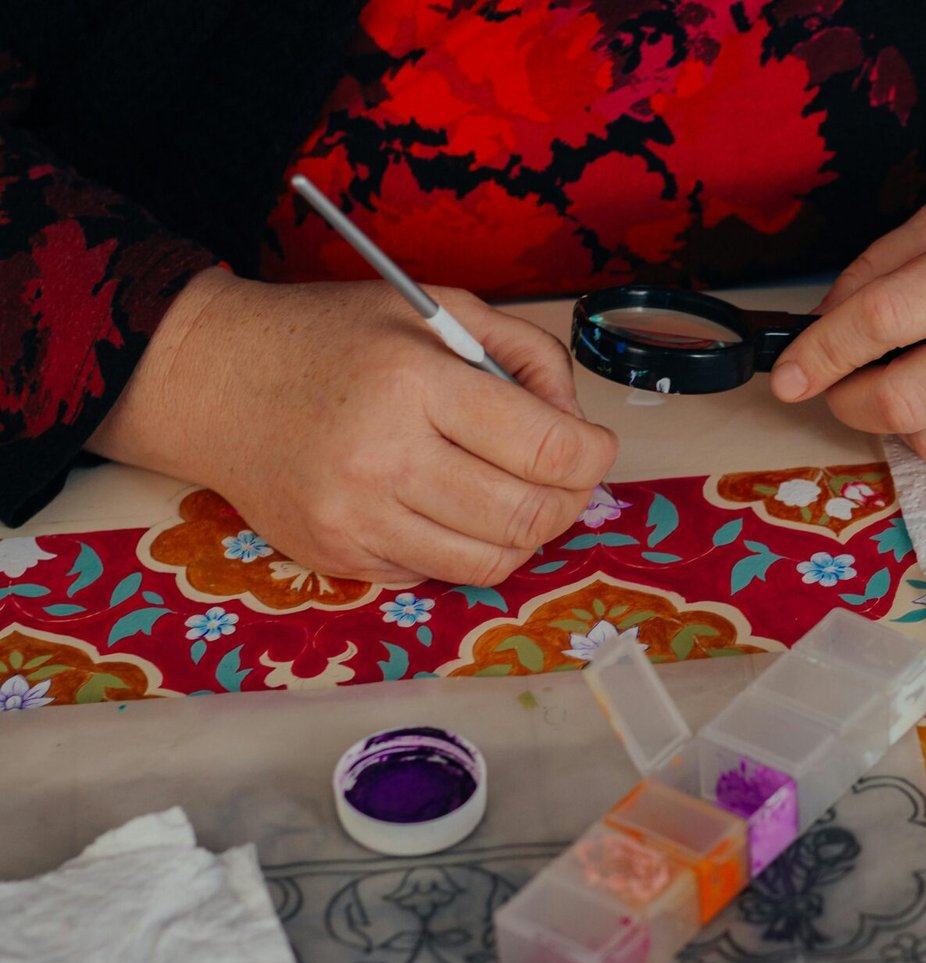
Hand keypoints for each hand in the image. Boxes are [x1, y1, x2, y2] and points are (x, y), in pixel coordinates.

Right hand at [89, 270, 617, 584]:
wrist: (214, 383)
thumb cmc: (332, 340)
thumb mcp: (435, 310)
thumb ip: (524, 355)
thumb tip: (575, 424)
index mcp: (414, 382)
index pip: (544, 448)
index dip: (592, 454)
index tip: (594, 444)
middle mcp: (383, 458)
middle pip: (529, 516)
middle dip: (571, 499)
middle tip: (567, 475)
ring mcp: (357, 519)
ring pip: (492, 561)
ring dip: (526, 532)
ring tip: (515, 491)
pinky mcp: (340, 560)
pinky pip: (440, 573)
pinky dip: (465, 546)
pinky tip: (449, 504)